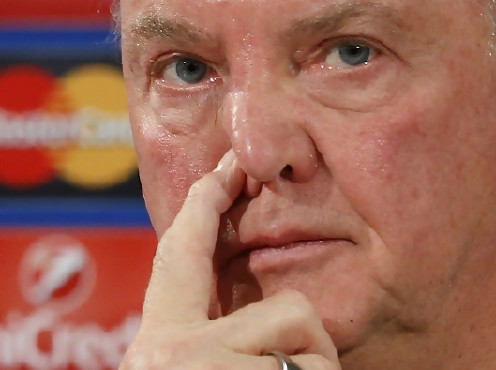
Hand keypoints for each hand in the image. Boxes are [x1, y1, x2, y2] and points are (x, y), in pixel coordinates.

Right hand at [120, 150, 340, 368]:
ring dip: (309, 369)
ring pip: (304, 332)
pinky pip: (318, 367)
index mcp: (158, 348)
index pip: (181, 253)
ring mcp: (208, 366)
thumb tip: (237, 314)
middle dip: (303, 330)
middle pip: (286, 304)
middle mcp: (172, 353)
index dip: (205, 202)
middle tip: (291, 368)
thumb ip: (206, 333)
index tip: (230, 165)